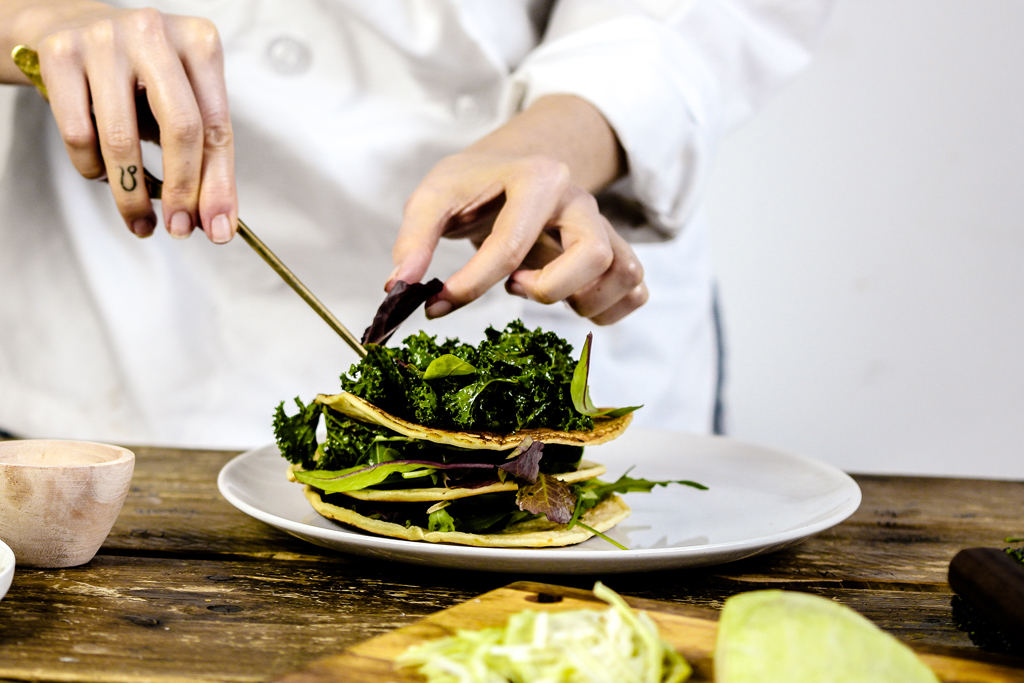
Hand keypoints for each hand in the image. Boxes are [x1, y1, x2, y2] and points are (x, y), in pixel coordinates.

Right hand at [8, 1, 236, 240]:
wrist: (69, 28)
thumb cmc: (138, 76)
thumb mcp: (179, 102)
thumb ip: (201, 156)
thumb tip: (214, 221)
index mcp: (199, 43)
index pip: (217, 127)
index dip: (219, 185)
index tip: (217, 229)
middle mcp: (155, 33)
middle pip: (181, 129)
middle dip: (182, 191)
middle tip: (178, 230)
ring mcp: (105, 40)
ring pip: (122, 140)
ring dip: (131, 194)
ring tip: (138, 217)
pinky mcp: (60, 54)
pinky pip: (79, 135)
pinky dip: (92, 168)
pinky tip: (101, 172)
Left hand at [389, 95, 647, 325]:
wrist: (513, 165)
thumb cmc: (475, 183)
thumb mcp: (434, 196)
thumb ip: (413, 239)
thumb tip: (398, 288)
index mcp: (538, 178)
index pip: (511, 244)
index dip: (470, 285)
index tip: (435, 305)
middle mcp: (580, 202)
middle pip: (593, 255)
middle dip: (548, 288)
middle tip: (513, 286)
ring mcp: (604, 228)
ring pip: (625, 274)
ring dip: (583, 300)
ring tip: (541, 290)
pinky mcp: (614, 253)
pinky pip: (635, 291)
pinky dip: (607, 309)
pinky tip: (568, 302)